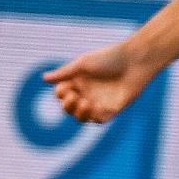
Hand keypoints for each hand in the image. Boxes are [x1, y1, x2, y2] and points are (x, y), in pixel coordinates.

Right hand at [45, 39, 160, 125]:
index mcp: (78, 81)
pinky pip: (98, 120)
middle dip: (67, 105)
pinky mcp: (112, 110)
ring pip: (81, 117)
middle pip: (69, 108)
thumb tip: (44, 79)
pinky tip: (94, 106)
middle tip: (73, 96)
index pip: (61, 94)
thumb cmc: (109, 58)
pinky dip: (93, 116)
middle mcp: (86, 93)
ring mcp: (99, 103)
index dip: (60, 94)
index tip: (65, 86)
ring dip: (79, 113)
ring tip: (85, 103)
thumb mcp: (83, 64)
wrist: (134, 62)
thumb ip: (64, 73)